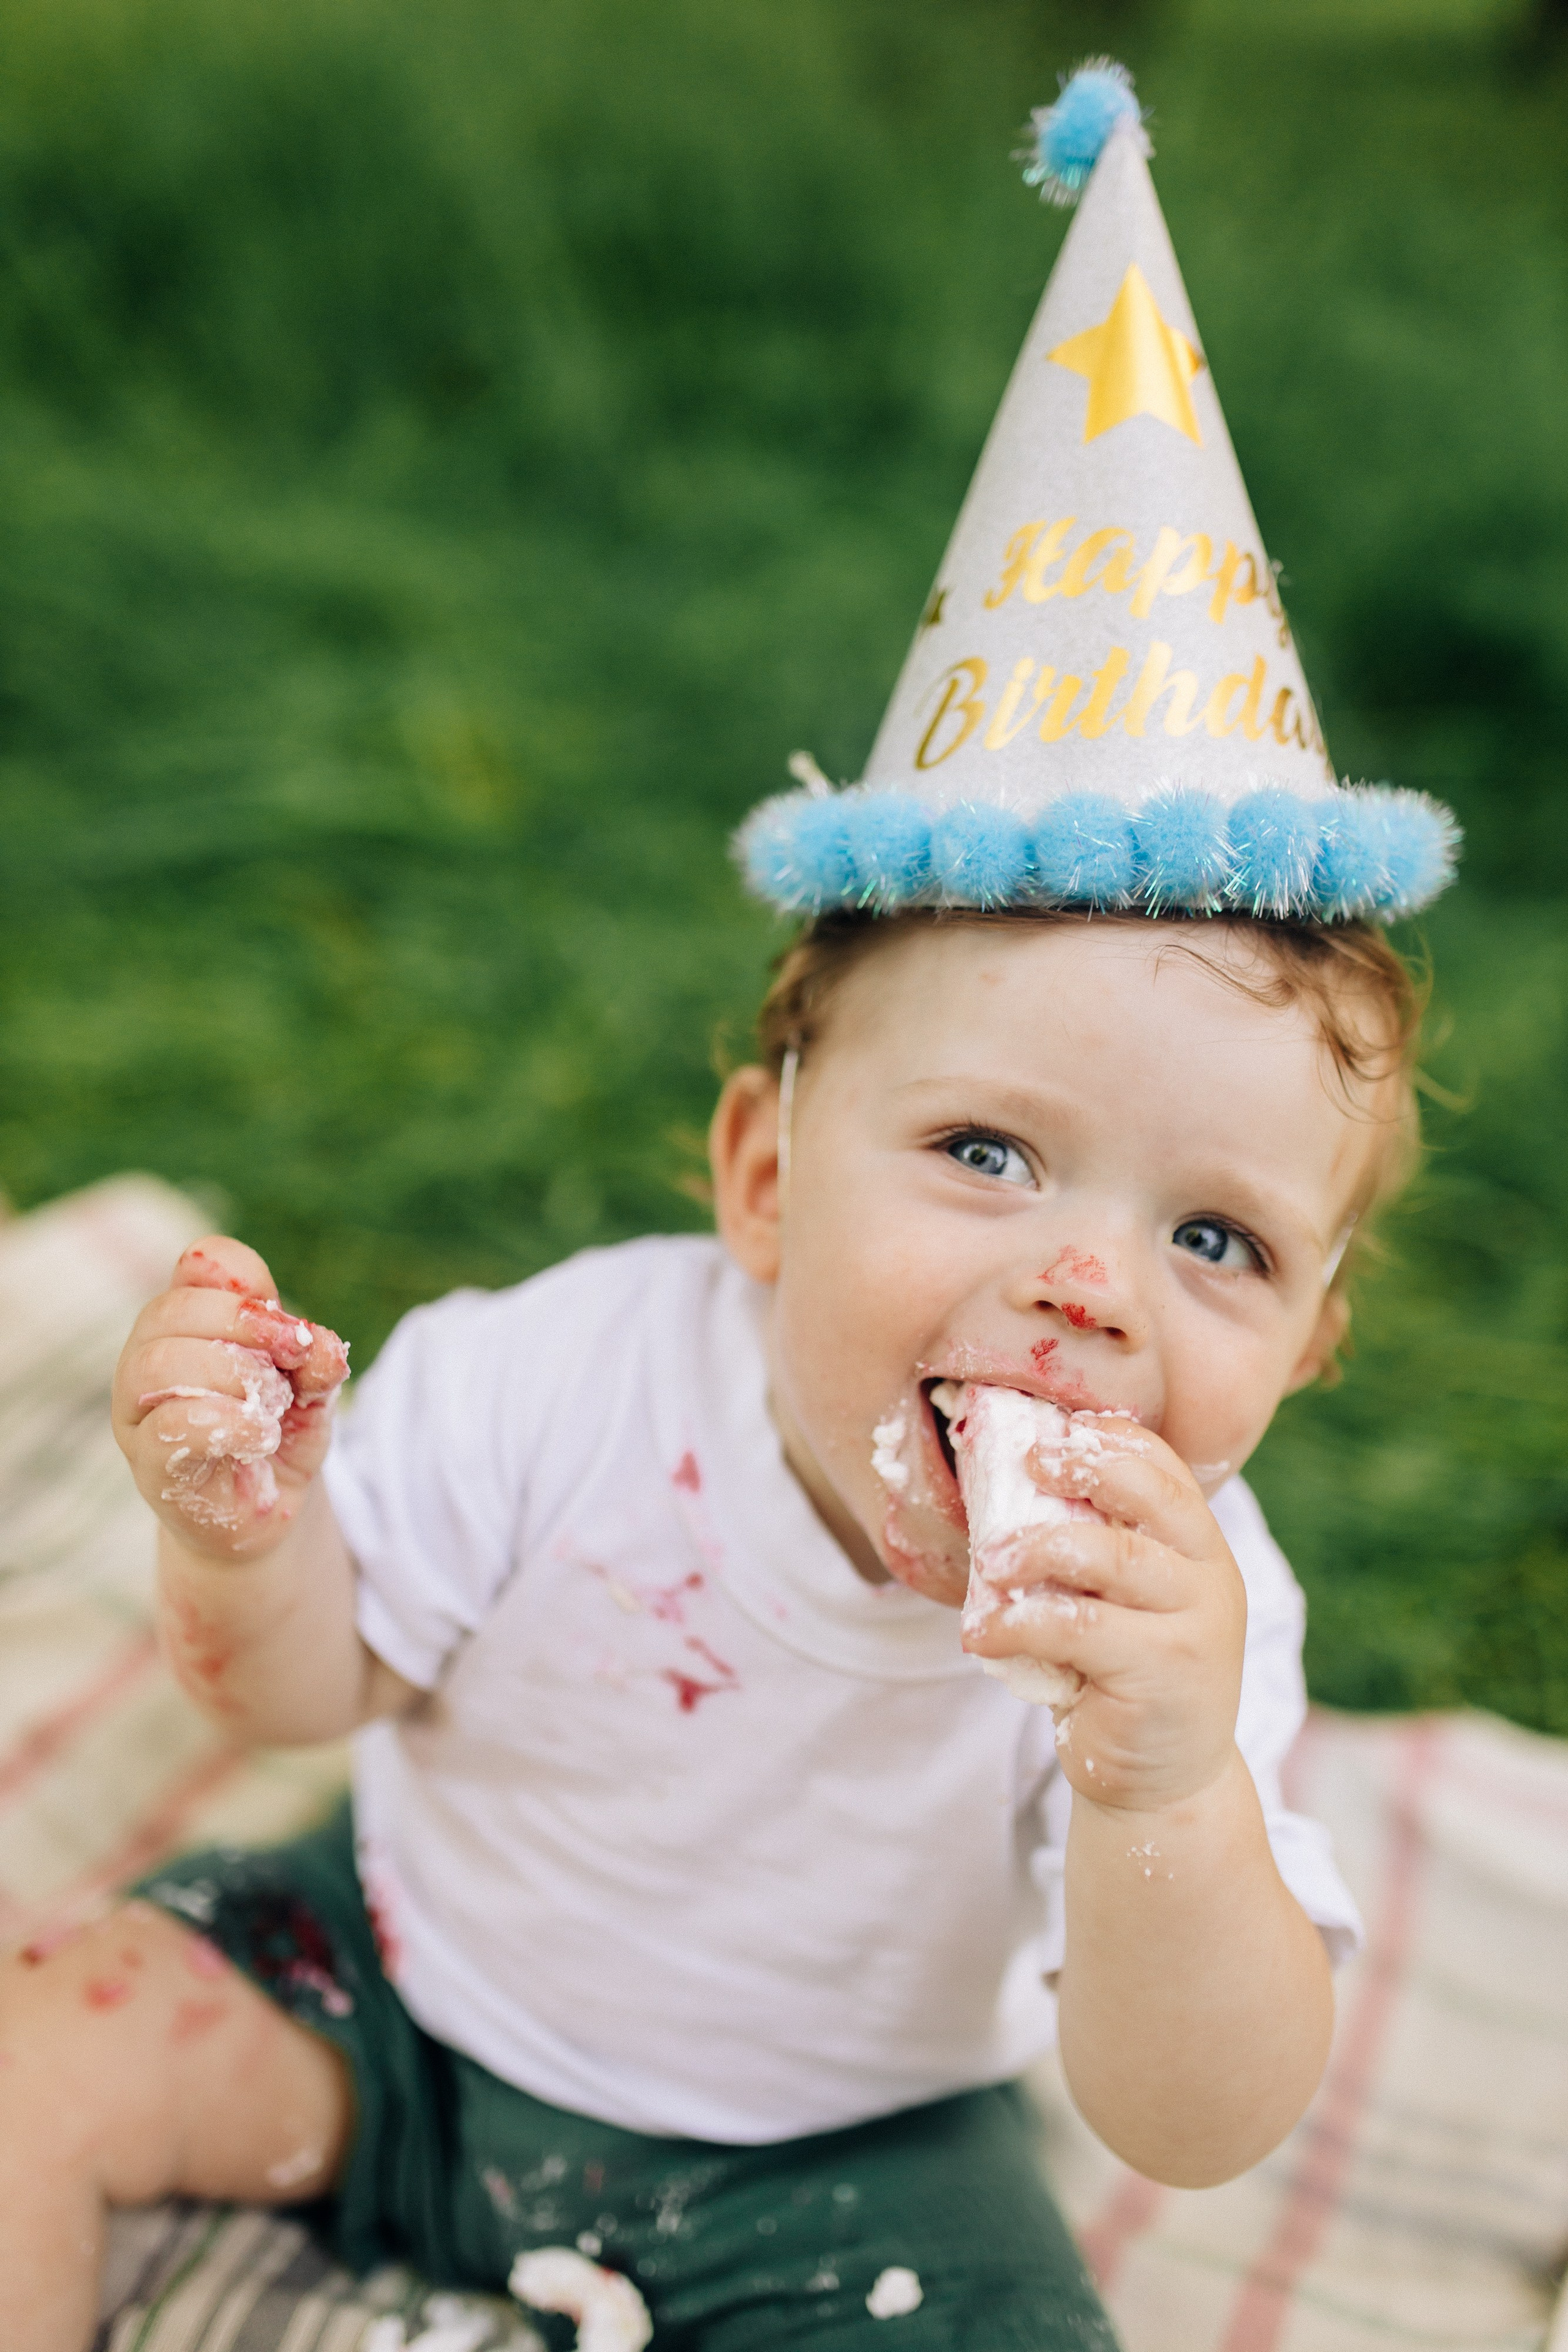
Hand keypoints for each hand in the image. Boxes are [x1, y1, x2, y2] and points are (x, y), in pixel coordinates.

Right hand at [113, 1236, 347, 1562]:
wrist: (268, 1509)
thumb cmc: (279, 1431)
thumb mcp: (311, 1385)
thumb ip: (315, 1357)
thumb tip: (319, 1346)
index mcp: (186, 1320)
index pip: (199, 1263)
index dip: (247, 1280)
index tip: (292, 1328)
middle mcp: (148, 1356)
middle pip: (171, 1309)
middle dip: (245, 1325)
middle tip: (292, 1361)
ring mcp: (139, 1412)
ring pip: (159, 1363)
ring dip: (233, 1374)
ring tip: (271, 1406)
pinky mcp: (149, 1465)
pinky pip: (170, 1425)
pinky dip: (226, 1423)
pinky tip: (260, 1436)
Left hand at [961, 1414, 1245, 1813]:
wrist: (1164, 1780)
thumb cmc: (1123, 1677)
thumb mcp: (1118, 1604)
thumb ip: (1095, 1551)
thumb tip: (1010, 1487)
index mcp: (1198, 1546)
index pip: (1166, 1470)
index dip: (1111, 1441)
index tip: (1053, 1431)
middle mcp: (1209, 1576)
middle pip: (1151, 1498)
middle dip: (1084, 1469)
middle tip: (1026, 1465)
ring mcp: (1196, 1623)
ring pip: (1114, 1558)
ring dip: (1039, 1548)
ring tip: (989, 1563)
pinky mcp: (1166, 1671)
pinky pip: (1082, 1629)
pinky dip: (1021, 1623)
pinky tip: (983, 1632)